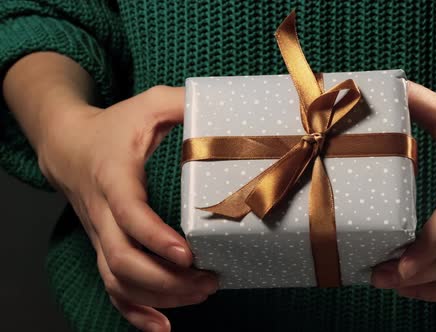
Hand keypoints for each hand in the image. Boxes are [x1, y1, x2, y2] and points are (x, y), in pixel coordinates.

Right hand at [38, 86, 217, 330]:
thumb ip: (183, 104)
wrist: (69, 146)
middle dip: (168, 279)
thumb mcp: (150, 103)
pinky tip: (162, 326)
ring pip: (119, 280)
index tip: (188, 254)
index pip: (130, 213)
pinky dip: (134, 312)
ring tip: (201, 295)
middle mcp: (102, 212)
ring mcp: (100, 235)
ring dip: (159, 297)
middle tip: (210, 280)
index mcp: (114, 175)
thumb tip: (227, 110)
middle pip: (124, 260)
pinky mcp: (103, 247)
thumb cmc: (116, 125)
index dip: (155, 237)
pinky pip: (112, 288)